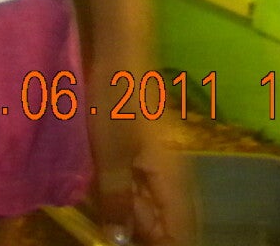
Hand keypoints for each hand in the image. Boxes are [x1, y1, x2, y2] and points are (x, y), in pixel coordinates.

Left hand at [87, 102, 194, 244]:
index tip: (127, 243)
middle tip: (109, 228)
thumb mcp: (110, 156)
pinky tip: (101, 189)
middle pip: (162, 219)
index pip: (178, 232)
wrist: (119, 53)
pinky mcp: (139, 145)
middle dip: (139, 229)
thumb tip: (120, 239)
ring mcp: (155, 158)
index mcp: (172, 180)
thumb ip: (117, 200)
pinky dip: (121, 190)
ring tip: (103, 211)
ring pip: (146, 200)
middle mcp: (171, 173)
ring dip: (126, 209)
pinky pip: (136, 180)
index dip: (161, 244)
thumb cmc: (117, 103)